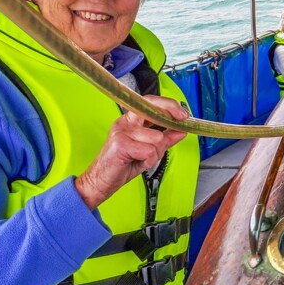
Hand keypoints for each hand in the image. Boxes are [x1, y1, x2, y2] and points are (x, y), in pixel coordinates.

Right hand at [75, 95, 188, 210]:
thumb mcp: (149, 151)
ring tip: (142, 159)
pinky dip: (148, 160)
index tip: (183, 114)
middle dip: (170, 119)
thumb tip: (182, 131)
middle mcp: (125, 122)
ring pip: (157, 137)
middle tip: (180, 127)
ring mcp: (122, 131)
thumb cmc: (122, 165)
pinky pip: (149, 150)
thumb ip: (165, 139)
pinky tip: (137, 163)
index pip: (151, 102)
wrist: (100, 182)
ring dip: (156, 153)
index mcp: (131, 120)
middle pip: (153, 110)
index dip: (169, 105)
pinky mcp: (120, 144)